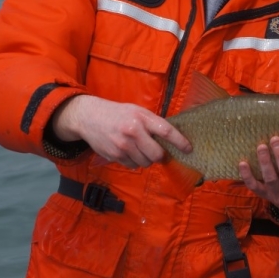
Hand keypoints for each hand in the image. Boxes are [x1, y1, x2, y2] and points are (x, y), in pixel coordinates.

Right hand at [51, 94, 191, 168]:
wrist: (89, 117)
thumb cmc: (118, 113)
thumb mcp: (137, 111)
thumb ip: (152, 123)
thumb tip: (170, 139)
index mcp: (141, 118)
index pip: (166, 131)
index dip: (180, 142)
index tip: (188, 149)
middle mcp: (133, 132)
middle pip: (157, 154)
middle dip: (160, 156)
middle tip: (158, 151)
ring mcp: (123, 146)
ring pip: (145, 163)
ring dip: (146, 159)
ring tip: (139, 149)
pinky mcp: (115, 156)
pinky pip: (132, 165)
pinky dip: (134, 162)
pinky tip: (128, 151)